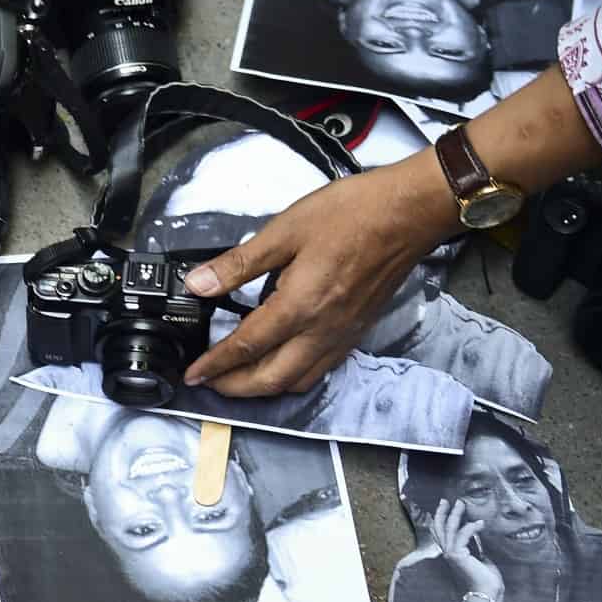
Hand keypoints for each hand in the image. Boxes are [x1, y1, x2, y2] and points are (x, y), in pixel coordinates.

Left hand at [180, 159, 454, 395]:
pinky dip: (292, 378)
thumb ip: (238, 264)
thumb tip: (198, 284)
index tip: (192, 375)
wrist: (410, 213)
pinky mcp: (356, 332)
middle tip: (208, 383)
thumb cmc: (351, 214)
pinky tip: (279, 364)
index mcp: (299, 306)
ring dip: (263, 388)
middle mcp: (321, 331)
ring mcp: (341, 335)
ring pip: (297, 382)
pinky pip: (319, 370)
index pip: (246, 347)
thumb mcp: (284, 231)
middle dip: (234, 388)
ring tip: (237, 379)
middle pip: (271, 379)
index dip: (214, 365)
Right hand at [431, 498, 505, 600]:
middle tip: (446, 501)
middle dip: (442, 513)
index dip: (442, 521)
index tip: (447, 509)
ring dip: (455, 515)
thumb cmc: (487, 583)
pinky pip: (462, 536)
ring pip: (448, 529)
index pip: (442, 535)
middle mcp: (448, 554)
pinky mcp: (457, 556)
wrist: (486, 596)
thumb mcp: (483, 563)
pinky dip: (471, 527)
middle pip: (439, 529)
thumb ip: (478, 553)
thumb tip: (480, 545)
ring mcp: (451, 555)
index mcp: (453, 556)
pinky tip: (480, 523)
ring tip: (461, 504)